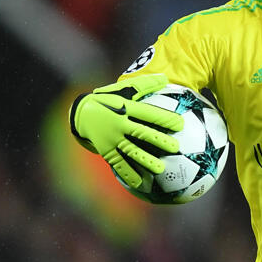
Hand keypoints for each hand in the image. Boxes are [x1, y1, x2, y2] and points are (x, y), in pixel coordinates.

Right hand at [69, 73, 183, 186]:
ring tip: (161, 169)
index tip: (180, 124)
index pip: (148, 113)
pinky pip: (118, 163)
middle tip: (175, 147)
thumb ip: (145, 85)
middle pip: (141, 132)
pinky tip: (141, 183)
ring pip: (131, 150)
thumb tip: (165, 78)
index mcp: (126, 107)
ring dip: (146, 160)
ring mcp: (111, 137)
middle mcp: (119, 122)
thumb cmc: (111, 100)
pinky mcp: (105, 150)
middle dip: (158, 139)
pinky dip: (128, 173)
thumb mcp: (125, 90)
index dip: (163, 118)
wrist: (81, 112)